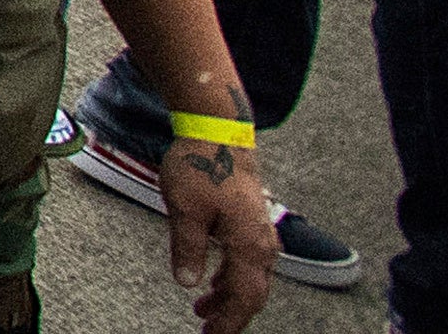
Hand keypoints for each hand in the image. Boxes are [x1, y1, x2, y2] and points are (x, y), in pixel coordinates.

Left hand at [155, 125, 276, 333]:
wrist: (219, 132)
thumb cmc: (201, 167)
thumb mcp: (185, 209)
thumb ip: (188, 248)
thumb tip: (187, 283)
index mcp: (248, 245)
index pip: (244, 297)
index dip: (230, 321)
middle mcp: (262, 243)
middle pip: (251, 293)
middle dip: (231, 315)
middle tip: (207, 330)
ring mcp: (259, 232)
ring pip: (249, 277)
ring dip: (228, 296)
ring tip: (202, 310)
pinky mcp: (251, 221)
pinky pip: (247, 260)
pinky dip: (231, 276)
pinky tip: (213, 281)